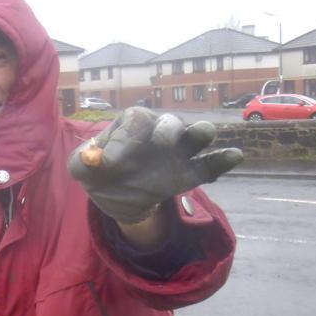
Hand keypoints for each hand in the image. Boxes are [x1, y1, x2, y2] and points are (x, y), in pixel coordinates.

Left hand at [68, 107, 242, 223]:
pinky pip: (208, 165)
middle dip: (168, 128)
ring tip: (203, 137)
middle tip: (163, 140)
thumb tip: (91, 158)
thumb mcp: (80, 167)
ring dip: (199, 134)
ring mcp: (175, 152)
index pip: (134, 121)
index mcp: (131, 124)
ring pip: (195, 136)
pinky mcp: (187, 173)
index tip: (108, 163)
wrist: (117, 194)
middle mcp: (156, 132)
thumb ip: (82, 161)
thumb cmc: (99, 170)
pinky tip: (234, 155)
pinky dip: (222, 159)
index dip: (123, 138)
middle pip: (169, 121)